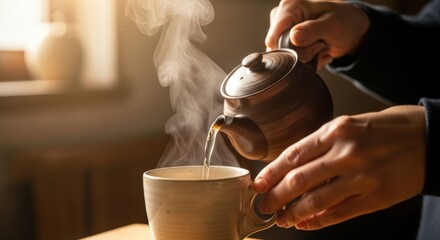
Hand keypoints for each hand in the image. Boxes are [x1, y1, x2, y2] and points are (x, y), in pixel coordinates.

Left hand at [253, 105, 425, 229]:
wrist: (426, 137)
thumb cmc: (382, 130)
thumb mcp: (347, 126)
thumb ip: (319, 145)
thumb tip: (291, 167)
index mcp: (335, 131)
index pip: (293, 155)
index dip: (271, 173)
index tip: (258, 184)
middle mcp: (346, 153)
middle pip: (299, 180)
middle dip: (276, 196)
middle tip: (264, 206)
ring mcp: (362, 177)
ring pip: (317, 200)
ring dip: (294, 213)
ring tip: (281, 219)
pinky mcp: (376, 197)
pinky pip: (340, 213)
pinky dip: (320, 221)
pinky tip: (306, 224)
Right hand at [266, 0, 369, 68]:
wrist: (351, 29)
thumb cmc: (344, 21)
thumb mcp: (333, 24)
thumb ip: (313, 30)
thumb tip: (294, 37)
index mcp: (289, 7)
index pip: (274, 38)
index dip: (290, 50)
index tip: (314, 47)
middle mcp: (282, 17)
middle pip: (279, 49)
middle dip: (301, 55)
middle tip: (320, 46)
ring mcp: (284, 30)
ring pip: (285, 57)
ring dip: (305, 59)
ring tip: (321, 48)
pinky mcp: (287, 41)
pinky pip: (290, 59)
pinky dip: (306, 61)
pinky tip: (318, 53)